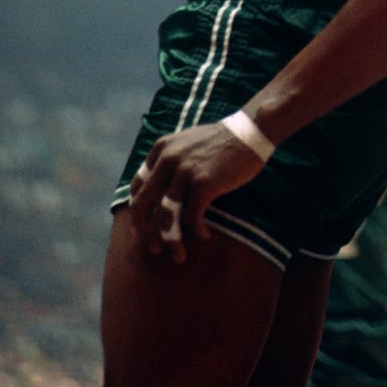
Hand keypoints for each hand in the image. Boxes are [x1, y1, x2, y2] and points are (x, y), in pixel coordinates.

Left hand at [128, 121, 267, 263]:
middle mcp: (168, 159)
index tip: (143, 230)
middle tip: (154, 249)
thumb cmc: (220, 143)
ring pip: (166, 217)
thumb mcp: (187, 145)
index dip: (138, 213)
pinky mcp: (203, 182)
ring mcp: (185, 170)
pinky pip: (193, 217)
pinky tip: (205, 235)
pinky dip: (197, 231)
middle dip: (145, 233)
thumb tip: (156, 196)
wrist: (249, 132)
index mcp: (161, 149)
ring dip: (171, 241)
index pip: (137, 188)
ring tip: (179, 254)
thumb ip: (169, 163)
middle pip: (143, 205)